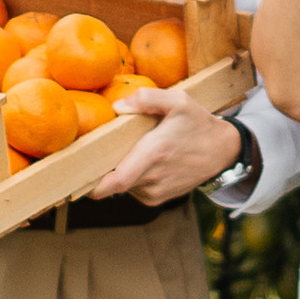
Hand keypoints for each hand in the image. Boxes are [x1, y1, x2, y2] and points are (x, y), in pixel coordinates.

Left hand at [86, 100, 245, 206]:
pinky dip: (132, 177)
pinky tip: (144, 162)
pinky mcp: (157, 199)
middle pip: (113, 182)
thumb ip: (147, 99)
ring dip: (120, 171)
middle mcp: (152, 178)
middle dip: (103, 168)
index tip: (76, 177)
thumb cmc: (197, 124)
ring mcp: (155, 192)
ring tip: (135, 151)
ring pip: (122, 185)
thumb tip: (118, 107)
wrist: (223, 152)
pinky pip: (133, 189)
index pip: (117, 181)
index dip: (94, 185)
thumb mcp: (179, 101)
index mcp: (154, 154)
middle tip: (99, 152)